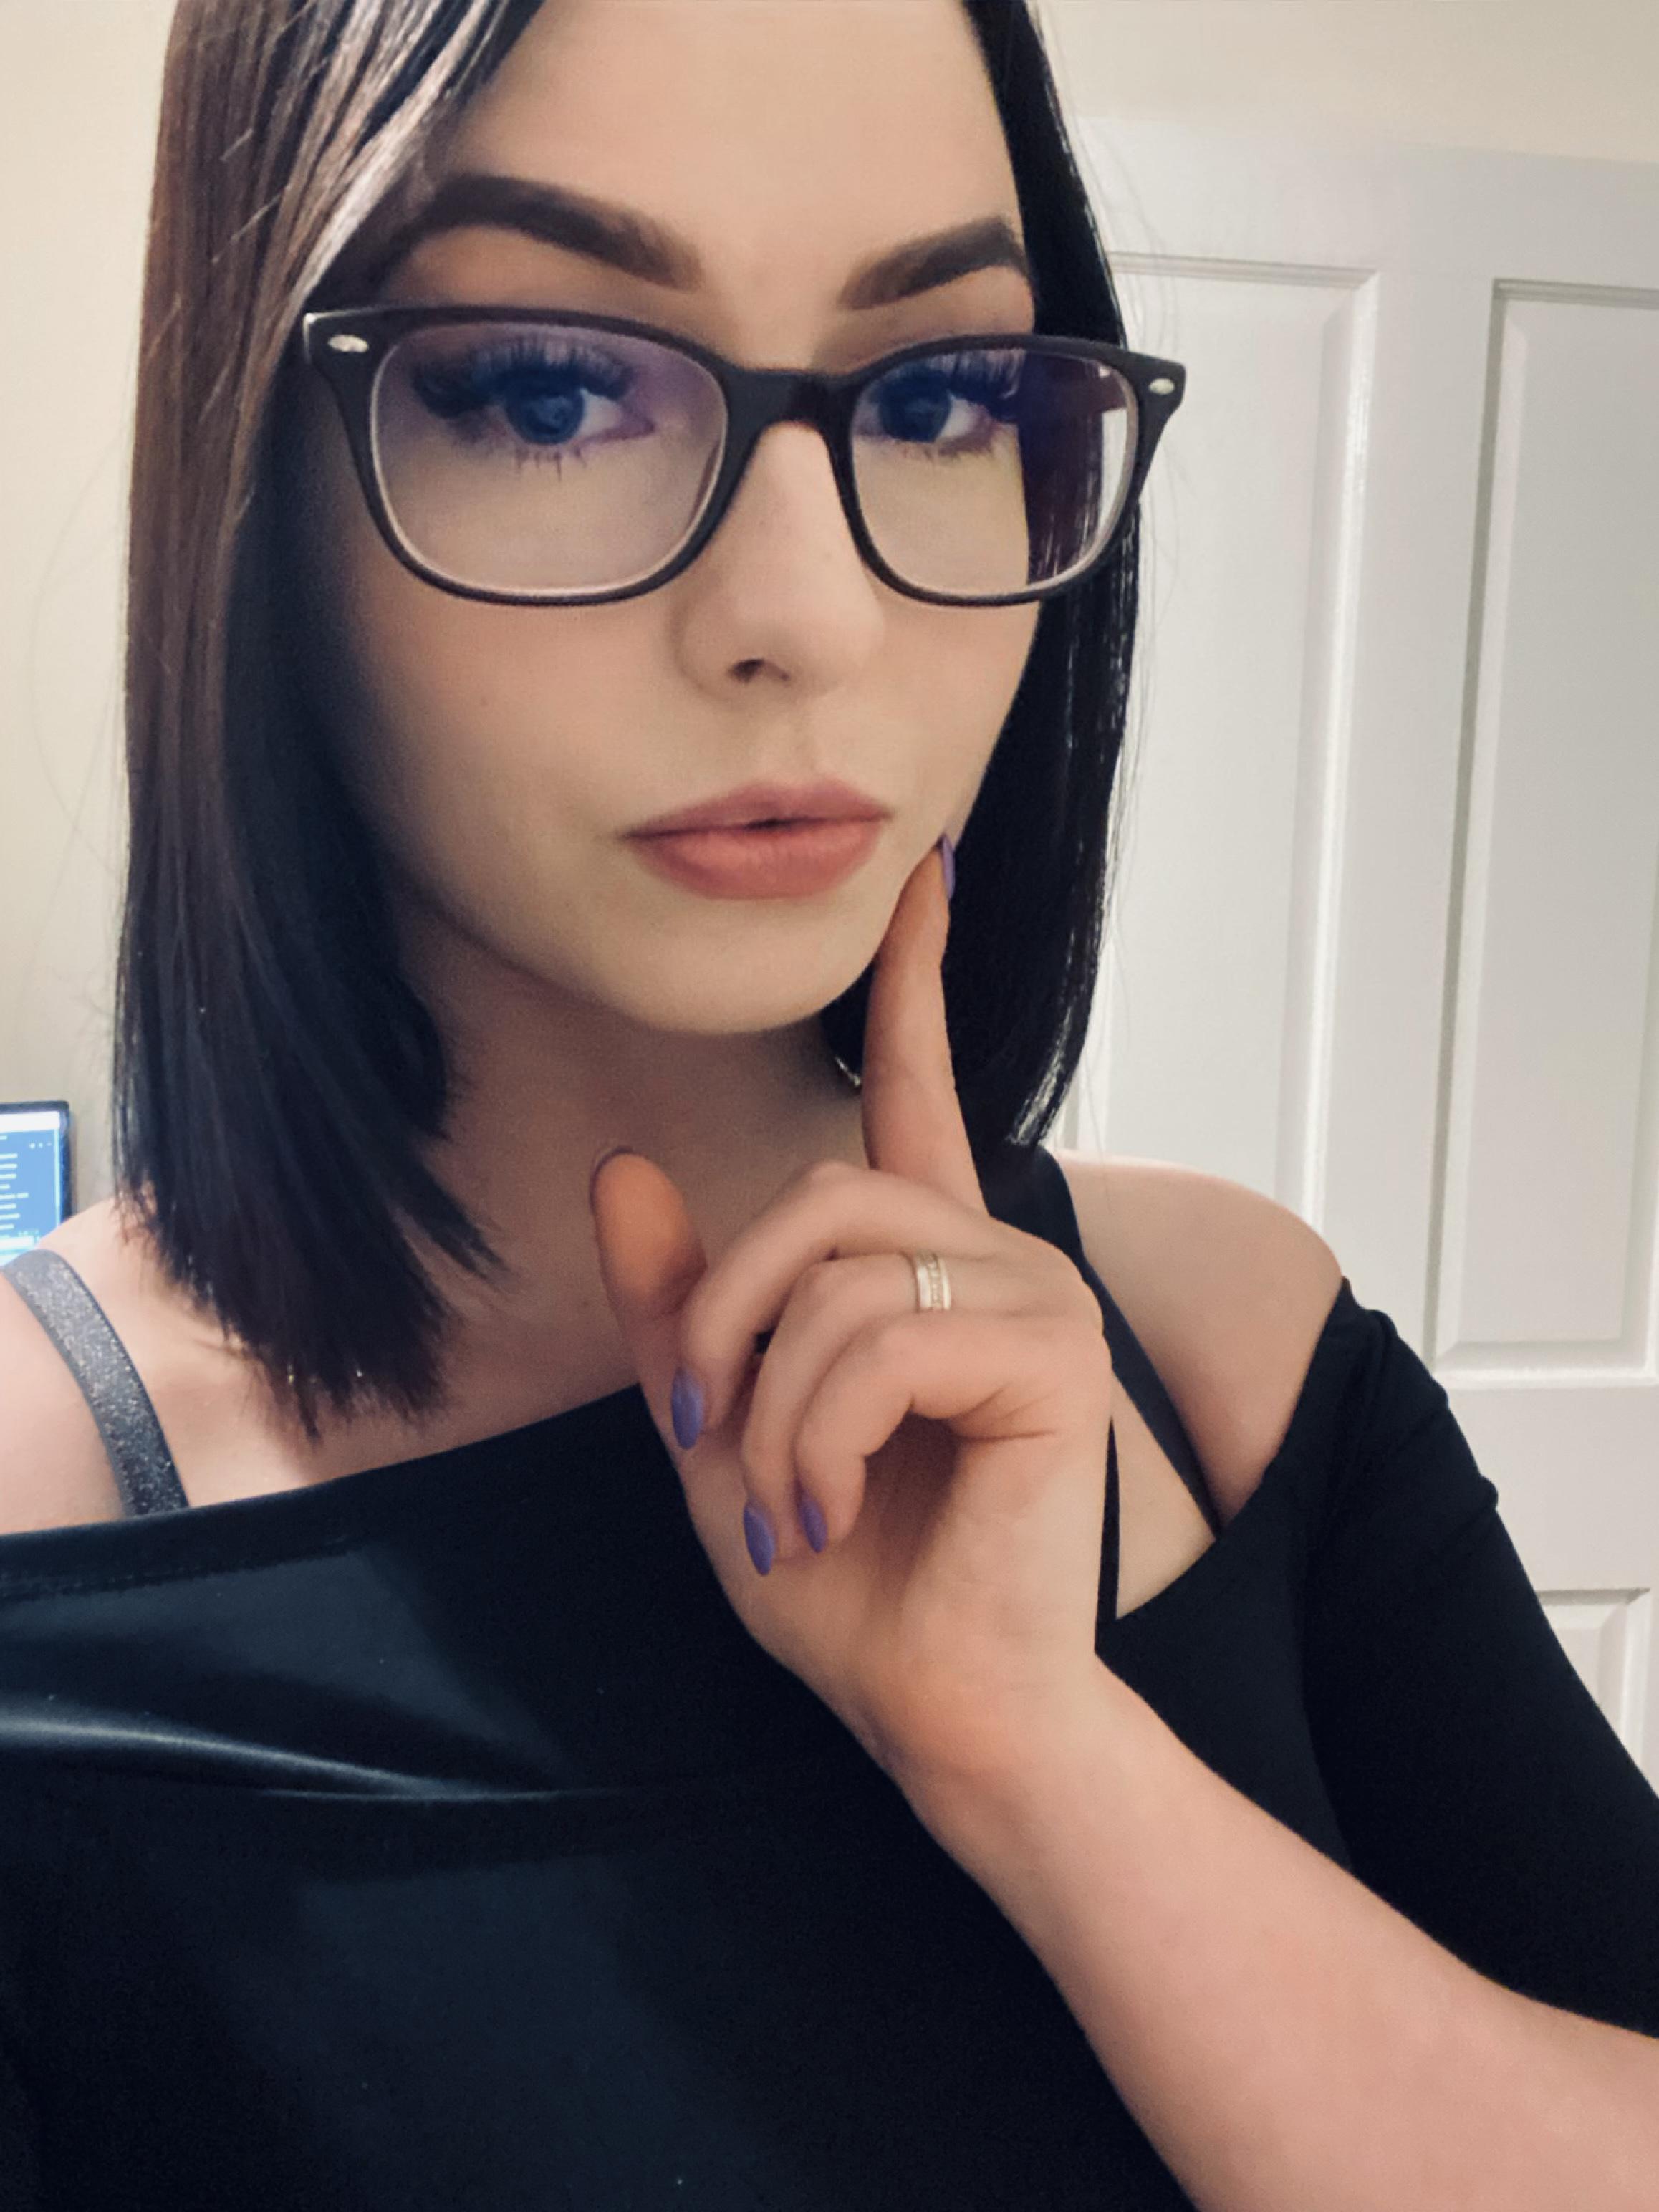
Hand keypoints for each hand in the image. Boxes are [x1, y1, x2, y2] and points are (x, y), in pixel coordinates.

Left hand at [588, 837, 1116, 1803]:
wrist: (937, 1708)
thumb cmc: (843, 1582)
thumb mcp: (724, 1430)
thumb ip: (683, 1305)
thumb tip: (622, 1166)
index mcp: (926, 1265)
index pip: (916, 1089)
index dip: (912, 978)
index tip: (920, 873)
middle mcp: (996, 1253)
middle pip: (820, 1192)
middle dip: (730, 1315)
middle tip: (713, 1436)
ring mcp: (1038, 1296)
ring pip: (841, 1272)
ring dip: (773, 1403)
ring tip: (787, 1501)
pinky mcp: (1057, 1355)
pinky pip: (885, 1339)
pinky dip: (818, 1434)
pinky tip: (828, 1507)